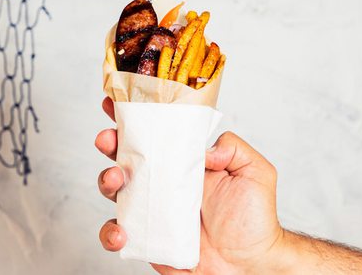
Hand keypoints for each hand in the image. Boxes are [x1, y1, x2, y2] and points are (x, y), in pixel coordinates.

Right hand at [95, 97, 284, 273]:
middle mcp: (164, 182)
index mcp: (184, 162)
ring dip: (107, 180)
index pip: (157, 133)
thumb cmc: (253, 219)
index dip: (133, 117)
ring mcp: (152, 209)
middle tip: (108, 139)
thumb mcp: (255, 172)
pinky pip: (117, 233)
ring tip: (117, 180)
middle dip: (110, 142)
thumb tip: (203, 149)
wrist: (249, 264)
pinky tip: (122, 233)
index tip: (115, 102)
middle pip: (126, 156)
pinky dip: (110, 232)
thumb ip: (233, 148)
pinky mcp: (146, 238)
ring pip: (115, 190)